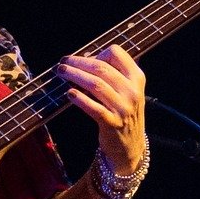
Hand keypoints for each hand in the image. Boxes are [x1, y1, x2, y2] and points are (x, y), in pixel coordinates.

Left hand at [58, 46, 146, 173]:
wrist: (131, 145)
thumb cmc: (124, 113)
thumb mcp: (127, 90)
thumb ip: (112, 74)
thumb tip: (84, 58)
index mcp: (137, 78)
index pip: (116, 53)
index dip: (97, 53)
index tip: (85, 59)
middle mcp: (132, 91)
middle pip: (102, 67)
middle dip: (79, 62)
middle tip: (63, 62)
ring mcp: (124, 108)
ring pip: (95, 84)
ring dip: (75, 76)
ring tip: (62, 73)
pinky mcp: (112, 123)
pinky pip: (93, 107)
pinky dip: (80, 99)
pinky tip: (69, 94)